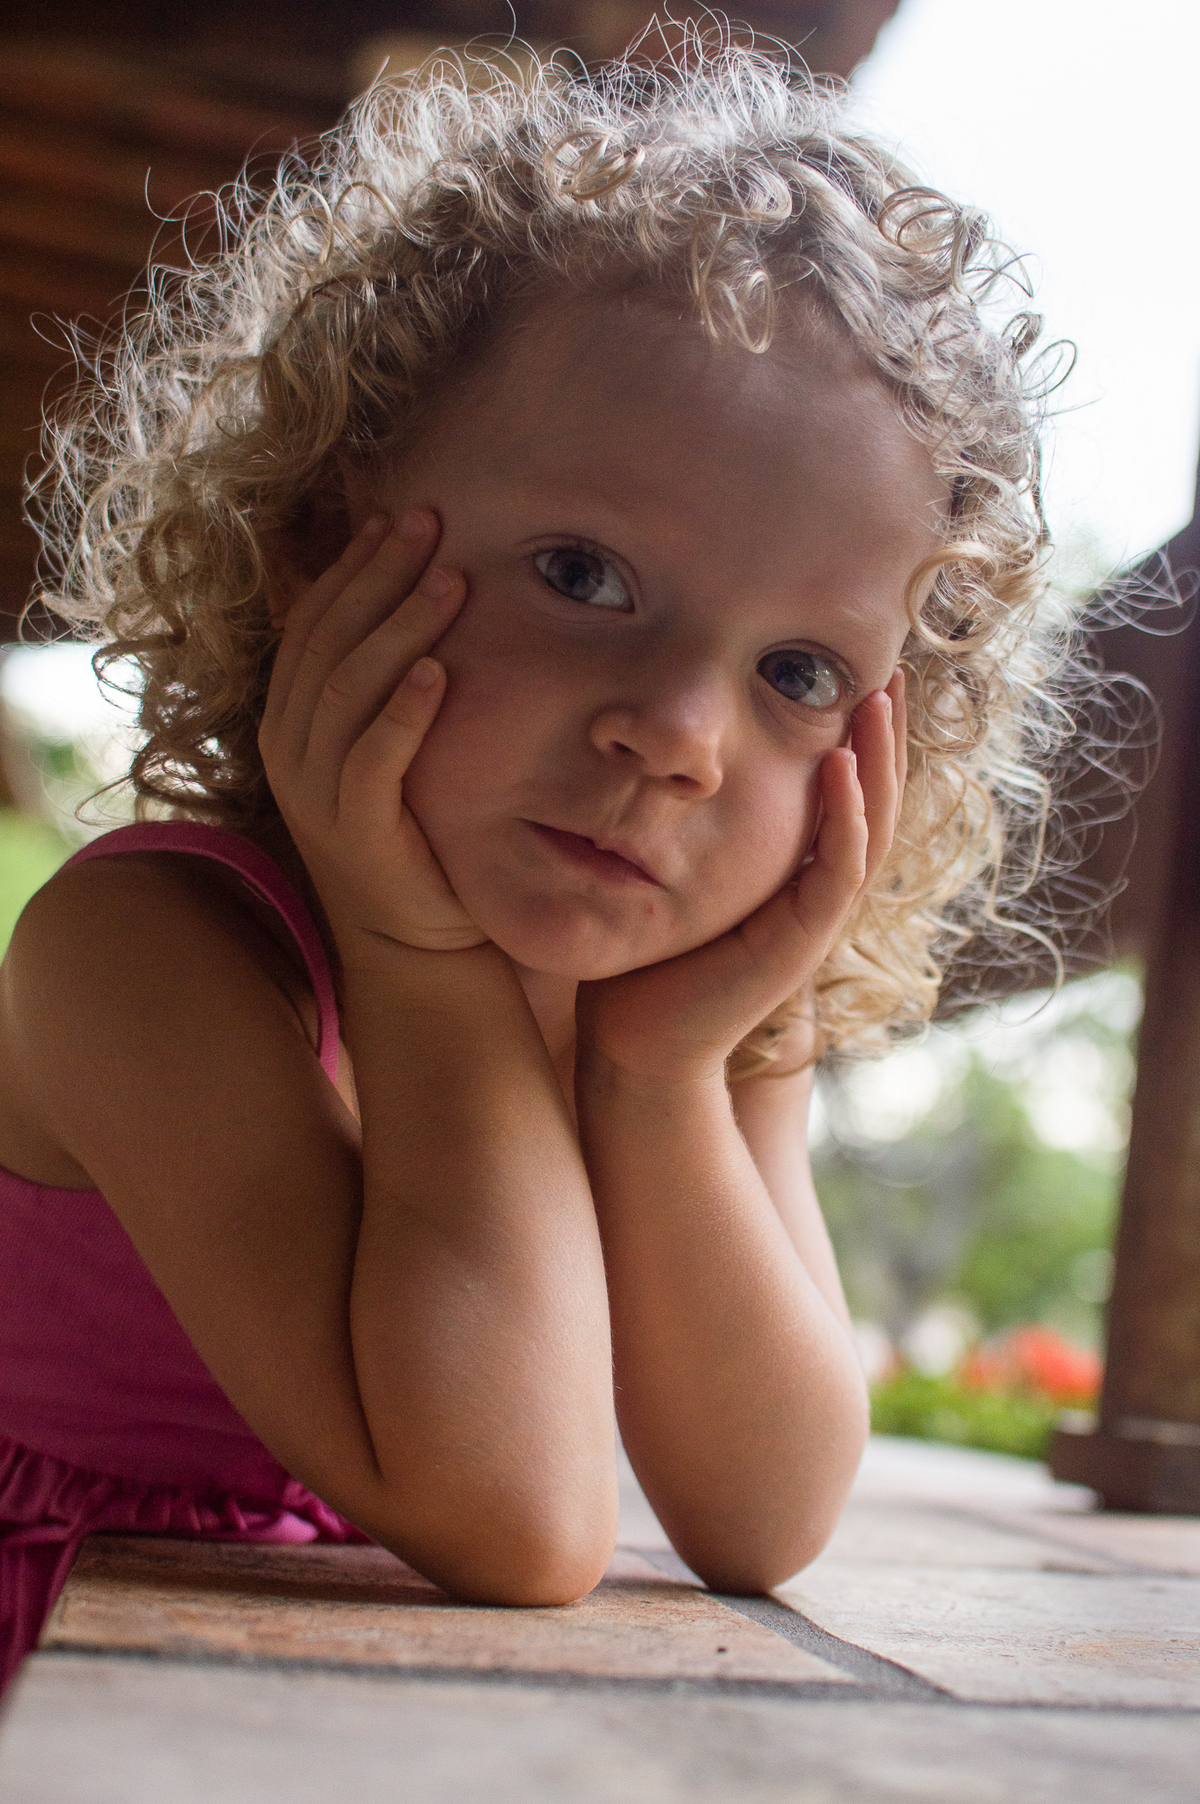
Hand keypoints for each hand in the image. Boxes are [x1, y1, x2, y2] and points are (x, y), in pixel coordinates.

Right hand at [259, 512, 487, 954]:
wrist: (415, 938)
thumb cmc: (414, 829)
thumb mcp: (389, 746)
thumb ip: (387, 684)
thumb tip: (422, 596)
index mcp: (290, 719)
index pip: (312, 623)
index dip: (352, 566)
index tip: (398, 518)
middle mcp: (291, 748)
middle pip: (329, 641)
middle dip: (380, 576)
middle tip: (431, 525)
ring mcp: (314, 790)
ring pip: (348, 689)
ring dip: (401, 627)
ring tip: (451, 582)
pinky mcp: (354, 829)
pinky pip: (373, 758)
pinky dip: (404, 711)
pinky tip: (440, 672)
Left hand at [575, 672, 906, 1085]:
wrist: (636, 1046)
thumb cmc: (643, 963)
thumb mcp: (667, 875)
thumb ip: (680, 825)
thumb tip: (652, 758)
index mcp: (791, 875)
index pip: (843, 795)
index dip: (856, 738)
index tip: (854, 675)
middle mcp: (814, 893)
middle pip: (873, 801)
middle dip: (882, 735)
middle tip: (888, 669)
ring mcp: (814, 920)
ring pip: (871, 828)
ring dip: (878, 762)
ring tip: (876, 699)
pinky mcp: (801, 943)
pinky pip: (838, 870)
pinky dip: (847, 817)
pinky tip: (840, 766)